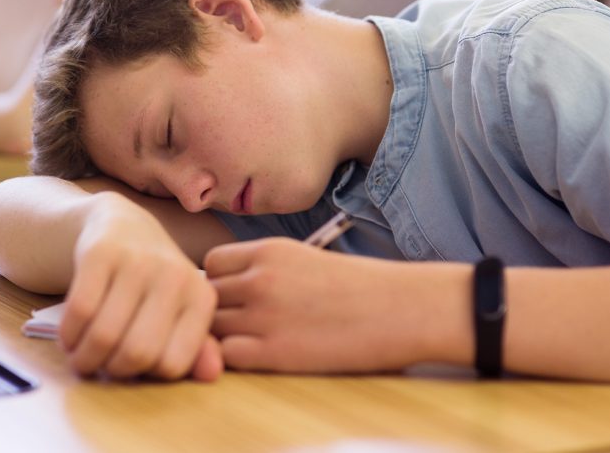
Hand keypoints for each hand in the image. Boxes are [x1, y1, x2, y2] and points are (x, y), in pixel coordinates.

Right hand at [60, 198, 222, 381]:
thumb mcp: (181, 311)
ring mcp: (138, 261)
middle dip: (111, 370)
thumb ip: (196, 347)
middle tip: (100, 363)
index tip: (131, 366)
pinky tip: (70, 335)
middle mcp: (175, 276)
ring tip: (81, 354)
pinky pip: (79, 311)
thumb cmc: (153, 281)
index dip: (145, 375)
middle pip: (136, 353)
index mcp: (201, 297)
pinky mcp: (101, 252)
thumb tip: (212, 375)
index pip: (172, 364)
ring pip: (104, 336)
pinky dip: (69, 335)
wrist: (122, 225)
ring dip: (84, 357)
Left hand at [206, 238, 432, 372]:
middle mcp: (259, 279)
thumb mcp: (306, 258)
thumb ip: (266, 268)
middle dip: (220, 310)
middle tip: (243, 323)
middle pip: (207, 296)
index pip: (212, 264)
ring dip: (225, 336)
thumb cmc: (362, 286)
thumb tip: (230, 286)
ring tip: (255, 340)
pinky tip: (264, 356)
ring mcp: (264, 315)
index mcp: (269, 251)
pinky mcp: (274, 352)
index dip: (220, 282)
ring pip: (212, 327)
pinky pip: (227, 355)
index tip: (237, 295)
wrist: (402, 309)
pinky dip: (236, 359)